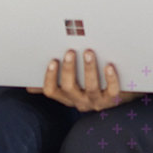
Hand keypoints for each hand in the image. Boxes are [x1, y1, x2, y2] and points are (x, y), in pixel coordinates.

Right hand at [27, 49, 142, 111]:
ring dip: (89, 69)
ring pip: (91, 88)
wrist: (122, 93)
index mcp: (67, 96)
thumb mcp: (73, 85)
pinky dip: (110, 78)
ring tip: (89, 52)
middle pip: (69, 87)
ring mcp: (97, 102)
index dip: (50, 77)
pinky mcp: (114, 100)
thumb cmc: (94, 83)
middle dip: (69, 69)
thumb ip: (55, 83)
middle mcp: (80, 101)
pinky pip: (112, 91)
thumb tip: (29, 85)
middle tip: (70, 51)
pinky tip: (110, 65)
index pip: (51, 91)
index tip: (52, 60)